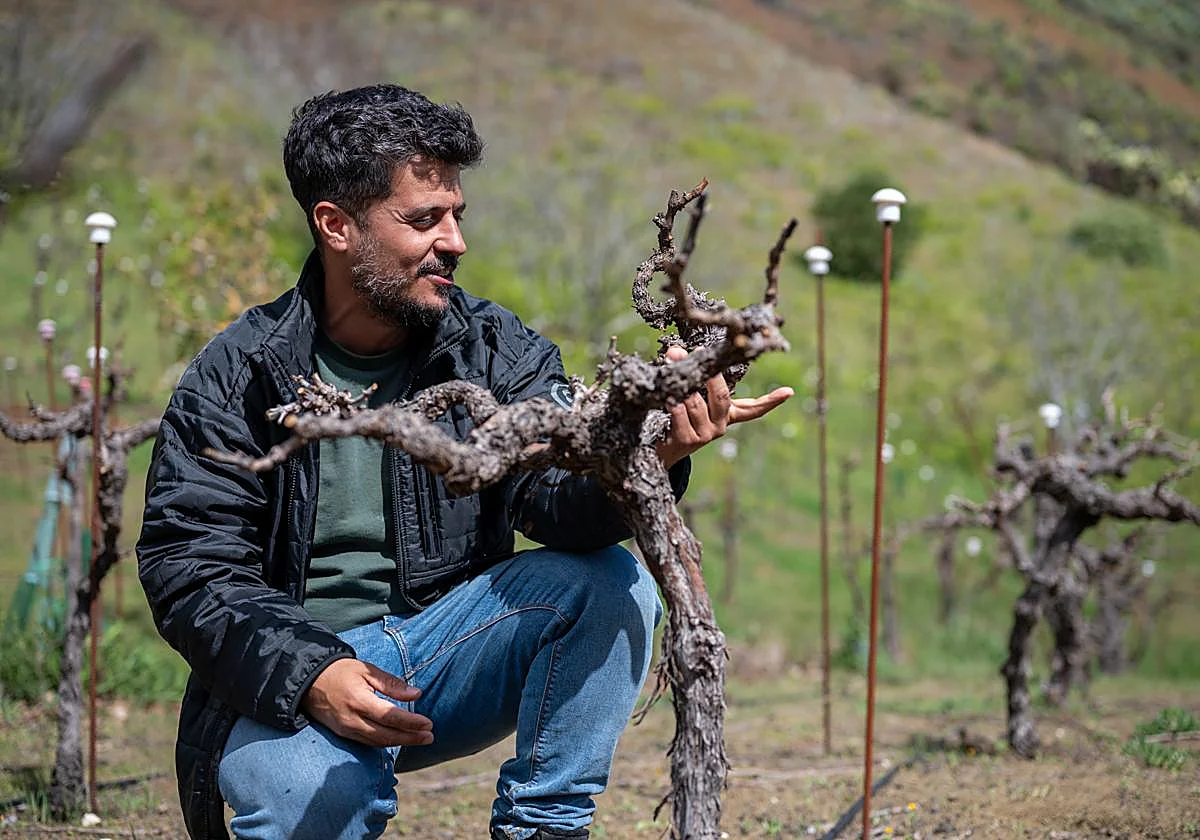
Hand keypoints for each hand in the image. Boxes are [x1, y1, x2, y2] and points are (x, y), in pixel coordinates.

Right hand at [301, 658, 433, 747]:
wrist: (309, 681)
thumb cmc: (341, 672)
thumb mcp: (366, 670)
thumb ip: (392, 684)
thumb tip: (416, 693)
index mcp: (359, 700)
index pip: (390, 716)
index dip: (411, 722)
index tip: (428, 723)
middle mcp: (352, 719)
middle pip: (386, 735)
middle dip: (410, 738)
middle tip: (430, 736)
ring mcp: (346, 729)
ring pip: (377, 742)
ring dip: (400, 742)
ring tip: (420, 739)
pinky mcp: (343, 734)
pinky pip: (367, 742)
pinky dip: (385, 743)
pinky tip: (399, 739)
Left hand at [655, 346, 792, 467]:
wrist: (660, 448)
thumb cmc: (677, 415)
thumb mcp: (691, 395)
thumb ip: (689, 375)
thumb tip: (676, 350)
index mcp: (727, 414)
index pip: (754, 408)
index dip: (772, 401)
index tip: (789, 392)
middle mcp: (720, 425)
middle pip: (721, 396)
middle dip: (709, 374)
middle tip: (697, 352)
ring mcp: (705, 435)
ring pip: (697, 405)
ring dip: (684, 387)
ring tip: (673, 368)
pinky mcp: (687, 441)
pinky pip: (681, 417)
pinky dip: (674, 405)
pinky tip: (667, 397)